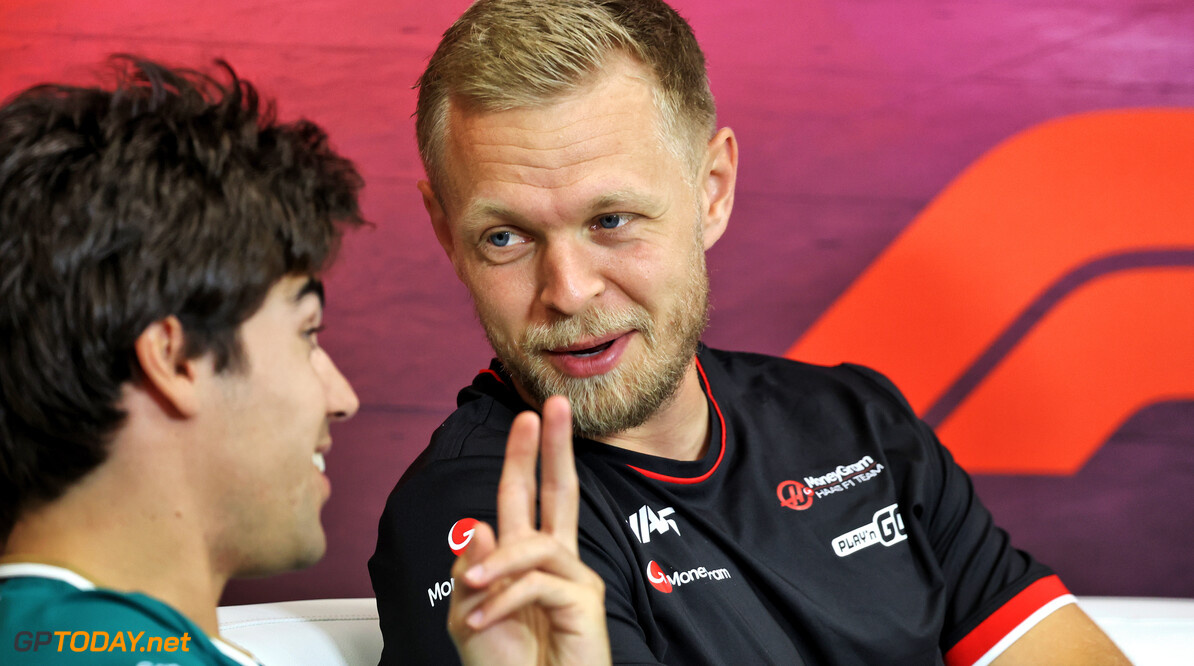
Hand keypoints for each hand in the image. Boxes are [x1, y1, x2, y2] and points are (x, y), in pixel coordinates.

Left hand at [448, 395, 610, 665]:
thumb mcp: (469, 613)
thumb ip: (471, 568)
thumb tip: (478, 522)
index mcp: (528, 559)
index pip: (526, 498)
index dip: (526, 457)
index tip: (531, 417)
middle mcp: (557, 562)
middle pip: (560, 493)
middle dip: (554, 448)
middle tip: (555, 407)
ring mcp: (575, 580)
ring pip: (537, 546)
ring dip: (498, 566)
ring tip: (475, 592)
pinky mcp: (585, 603)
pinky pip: (539, 584)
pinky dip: (505, 600)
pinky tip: (484, 619)